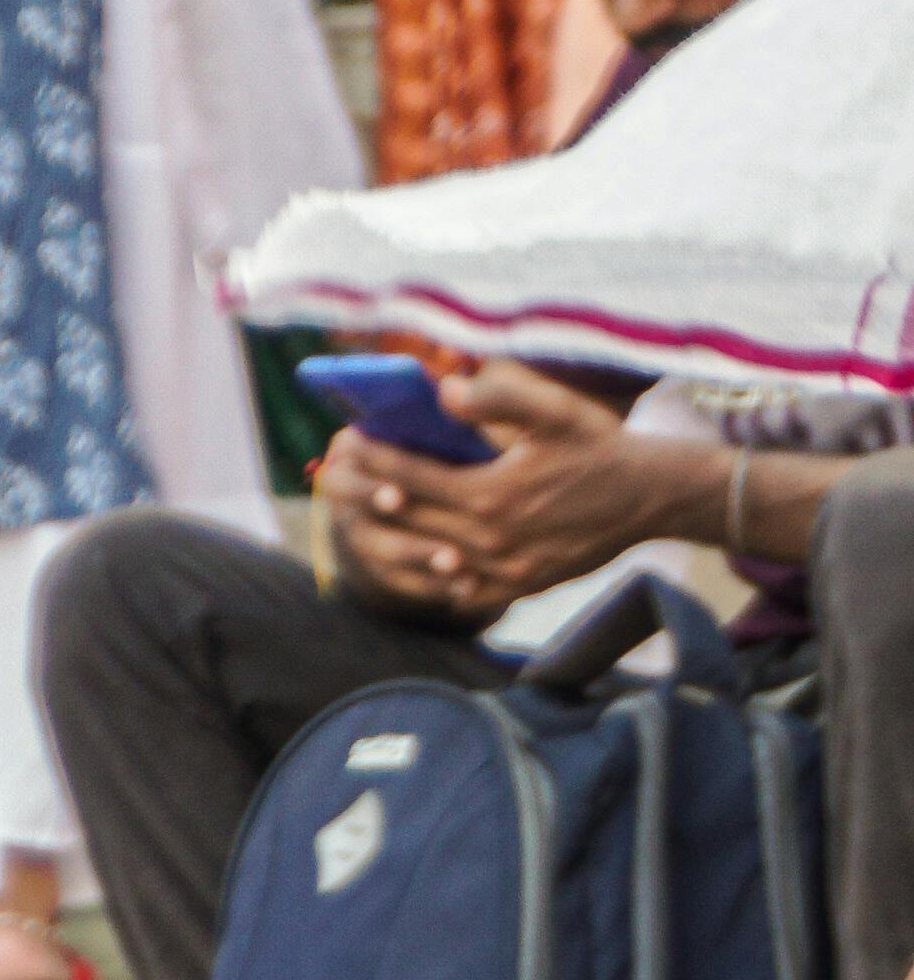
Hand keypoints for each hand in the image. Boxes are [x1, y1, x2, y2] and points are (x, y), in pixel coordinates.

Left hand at [315, 360, 667, 619]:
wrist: (651, 497)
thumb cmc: (602, 446)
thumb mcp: (556, 411)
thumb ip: (499, 395)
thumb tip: (442, 390)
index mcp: (492, 495)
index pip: (412, 478)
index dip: (374, 461)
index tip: (345, 444)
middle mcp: (490, 540)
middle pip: (409, 520)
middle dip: (364, 497)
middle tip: (327, 478)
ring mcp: (504, 570)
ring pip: (428, 559)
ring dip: (388, 537)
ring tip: (356, 518)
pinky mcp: (521, 586)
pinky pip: (462, 589)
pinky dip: (435, 576)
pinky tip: (417, 558)